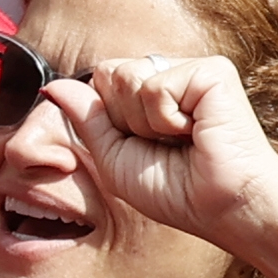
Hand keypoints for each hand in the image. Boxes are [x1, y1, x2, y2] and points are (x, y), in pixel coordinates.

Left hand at [56, 51, 277, 277]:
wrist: (224, 206)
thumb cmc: (175, 190)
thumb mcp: (113, 159)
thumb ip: (86, 119)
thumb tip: (53, 84)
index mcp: (151, 93)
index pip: (100, 80)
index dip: (108, 119)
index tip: (143, 145)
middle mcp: (173, 75)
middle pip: (109, 73)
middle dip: (124, 120)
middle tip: (165, 144)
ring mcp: (193, 70)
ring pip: (127, 76)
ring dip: (144, 122)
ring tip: (181, 139)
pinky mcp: (214, 70)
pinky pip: (154, 86)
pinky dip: (165, 119)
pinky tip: (195, 131)